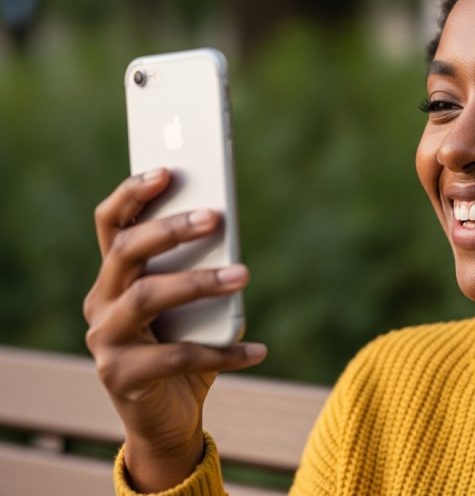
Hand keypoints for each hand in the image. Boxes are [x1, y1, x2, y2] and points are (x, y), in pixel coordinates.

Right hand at [83, 169, 265, 491]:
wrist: (169, 419)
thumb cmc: (185, 348)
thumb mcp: (194, 308)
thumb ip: (202, 273)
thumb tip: (233, 246)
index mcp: (115, 277)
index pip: (111, 224)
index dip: (131, 194)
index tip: (165, 170)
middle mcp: (101, 303)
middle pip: (126, 252)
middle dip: (170, 230)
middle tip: (215, 217)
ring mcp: (105, 341)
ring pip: (146, 298)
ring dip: (198, 282)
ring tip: (243, 274)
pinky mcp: (121, 377)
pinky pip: (177, 357)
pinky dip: (223, 352)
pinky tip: (259, 350)